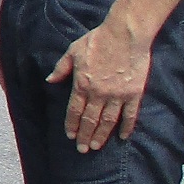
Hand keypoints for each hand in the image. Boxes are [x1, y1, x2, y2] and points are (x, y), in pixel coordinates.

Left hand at [46, 7, 151, 152]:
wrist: (125, 33)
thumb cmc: (97, 40)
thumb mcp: (73, 51)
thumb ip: (61, 68)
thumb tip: (49, 81)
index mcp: (82, 84)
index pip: (74, 111)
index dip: (72, 125)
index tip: (70, 136)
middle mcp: (98, 93)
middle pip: (90, 120)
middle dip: (84, 136)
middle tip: (82, 149)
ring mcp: (118, 95)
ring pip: (108, 121)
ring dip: (101, 135)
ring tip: (96, 146)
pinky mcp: (134, 93)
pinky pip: (131, 115)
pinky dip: (127, 127)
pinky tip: (123, 137)